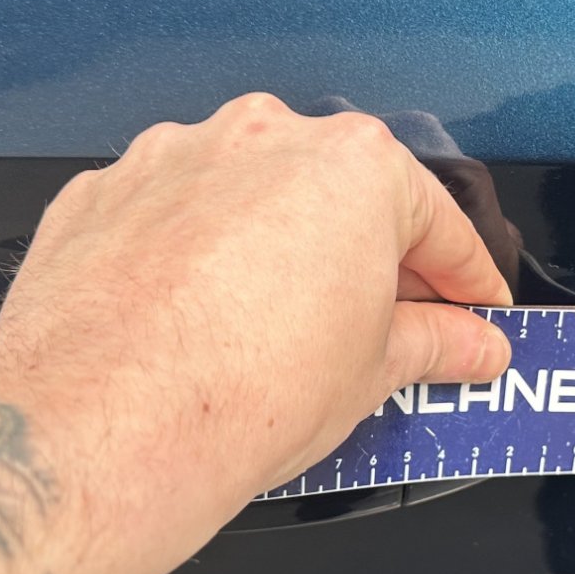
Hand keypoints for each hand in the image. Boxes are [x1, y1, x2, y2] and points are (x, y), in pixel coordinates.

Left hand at [0, 94, 511, 573]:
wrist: (101, 432)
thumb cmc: (236, 394)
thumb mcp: (374, 375)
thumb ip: (436, 344)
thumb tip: (466, 345)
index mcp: (352, 167)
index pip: (437, 223)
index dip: (466, 281)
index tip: (473, 313)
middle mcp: (261, 141)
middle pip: (340, 198)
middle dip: (367, 263)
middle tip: (386, 333)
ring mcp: (172, 160)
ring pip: (248, 200)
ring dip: (274, 253)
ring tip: (283, 335)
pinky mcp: (101, 195)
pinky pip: (172, 218)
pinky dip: (194, 260)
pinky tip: (204, 324)